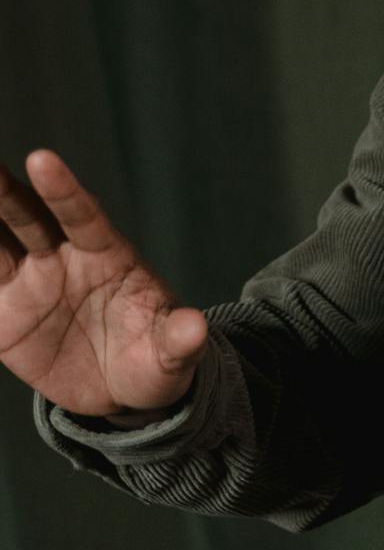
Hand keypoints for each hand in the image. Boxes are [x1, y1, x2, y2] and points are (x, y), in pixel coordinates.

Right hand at [0, 150, 207, 416]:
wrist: (120, 390)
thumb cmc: (153, 360)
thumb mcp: (171, 358)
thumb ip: (179, 340)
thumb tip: (197, 331)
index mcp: (107, 255)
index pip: (82, 214)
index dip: (62, 189)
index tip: (40, 159)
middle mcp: (63, 258)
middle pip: (27, 216)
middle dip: (1, 190)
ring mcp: (30, 283)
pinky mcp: (4, 314)